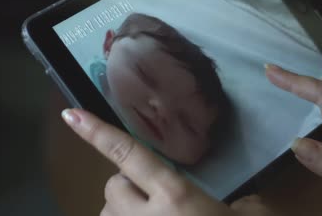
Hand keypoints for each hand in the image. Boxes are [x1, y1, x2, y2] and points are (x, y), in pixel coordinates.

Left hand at [61, 108, 278, 215]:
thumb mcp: (250, 215)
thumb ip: (237, 201)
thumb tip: (232, 201)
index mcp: (177, 196)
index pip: (130, 155)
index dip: (97, 133)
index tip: (71, 115)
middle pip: (113, 186)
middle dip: (128, 187)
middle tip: (154, 199)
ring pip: (107, 215)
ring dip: (122, 213)